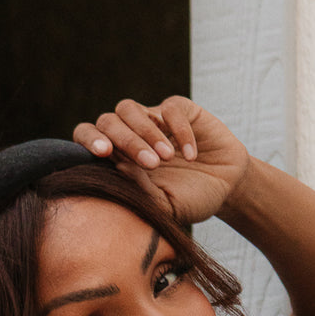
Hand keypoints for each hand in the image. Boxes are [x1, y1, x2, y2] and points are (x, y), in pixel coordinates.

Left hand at [72, 96, 249, 225]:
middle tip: (150, 165)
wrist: (225, 189)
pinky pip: (169, 109)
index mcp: (118, 158)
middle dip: (127, 142)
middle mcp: (130, 135)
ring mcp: (153, 119)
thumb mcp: (165, 206)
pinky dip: (179, 131)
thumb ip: (140, 192)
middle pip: (108, 121)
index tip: (103, 154)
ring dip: (146, 133)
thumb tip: (116, 169)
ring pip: (129, 109)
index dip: (89, 141)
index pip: (88, 138)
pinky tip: (191, 156)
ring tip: (165, 159)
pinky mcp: (179, 109)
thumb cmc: (190, 199)